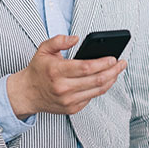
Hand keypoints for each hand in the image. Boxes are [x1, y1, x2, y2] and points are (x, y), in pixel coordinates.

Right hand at [7, 35, 126, 118]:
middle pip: (96, 80)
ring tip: (117, 71)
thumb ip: (58, 41)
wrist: (27, 94)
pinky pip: (91, 98)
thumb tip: (75, 38)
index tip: (113, 58)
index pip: (86, 67)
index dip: (103, 63)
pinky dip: (100, 89)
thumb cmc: (38, 70)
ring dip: (111, 80)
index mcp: (57, 71)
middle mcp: (63, 88)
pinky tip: (105, 80)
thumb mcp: (43, 50)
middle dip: (113, 71)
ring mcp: (68, 101)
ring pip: (97, 91)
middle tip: (122, 64)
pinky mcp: (72, 109)